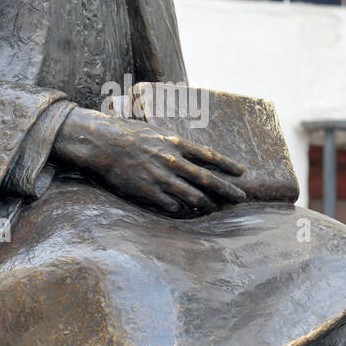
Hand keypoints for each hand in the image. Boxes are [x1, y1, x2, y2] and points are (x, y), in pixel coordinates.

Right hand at [51, 107, 246, 214]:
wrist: (104, 143)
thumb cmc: (128, 134)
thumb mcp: (156, 133)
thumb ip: (174, 144)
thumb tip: (189, 153)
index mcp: (176, 143)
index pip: (210, 156)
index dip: (227, 165)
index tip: (242, 172)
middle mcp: (173, 161)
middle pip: (207, 179)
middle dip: (227, 189)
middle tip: (241, 197)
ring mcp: (163, 177)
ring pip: (193, 195)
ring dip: (207, 203)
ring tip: (216, 208)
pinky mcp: (150, 191)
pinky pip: (172, 205)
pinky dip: (182, 209)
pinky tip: (188, 212)